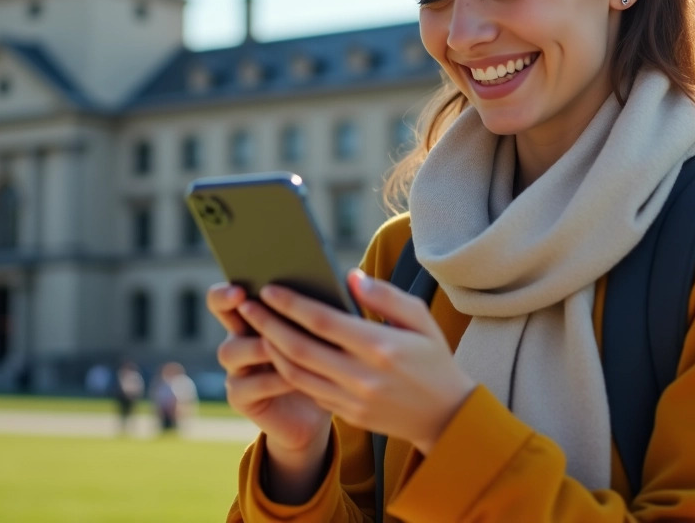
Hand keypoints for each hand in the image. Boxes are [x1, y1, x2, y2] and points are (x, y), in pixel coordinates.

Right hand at [206, 284, 332, 501]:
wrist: (321, 409)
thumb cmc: (325, 361)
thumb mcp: (323, 333)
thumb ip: (319, 308)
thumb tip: (342, 279)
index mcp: (258, 314)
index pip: (232, 292)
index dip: (228, 288)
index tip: (241, 286)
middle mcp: (240, 337)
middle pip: (221, 312)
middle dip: (225, 302)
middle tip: (242, 298)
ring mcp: (236, 368)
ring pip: (230, 350)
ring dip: (254, 345)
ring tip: (275, 343)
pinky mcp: (240, 398)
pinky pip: (247, 386)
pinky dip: (271, 380)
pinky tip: (294, 378)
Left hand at [240, 269, 474, 454]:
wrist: (446, 417)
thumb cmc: (433, 359)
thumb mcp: (421, 320)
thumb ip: (386, 296)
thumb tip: (351, 276)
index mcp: (382, 347)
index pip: (324, 322)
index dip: (292, 304)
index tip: (270, 289)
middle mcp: (363, 376)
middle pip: (300, 348)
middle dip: (268, 325)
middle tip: (247, 305)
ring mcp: (353, 400)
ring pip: (296, 374)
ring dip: (270, 349)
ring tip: (255, 327)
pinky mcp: (347, 416)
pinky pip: (307, 391)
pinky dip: (286, 371)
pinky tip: (276, 352)